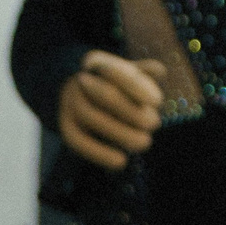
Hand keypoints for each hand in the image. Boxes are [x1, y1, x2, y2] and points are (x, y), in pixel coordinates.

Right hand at [57, 52, 166, 170]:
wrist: (80, 94)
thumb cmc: (114, 82)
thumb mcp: (127, 72)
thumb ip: (143, 72)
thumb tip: (160, 70)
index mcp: (96, 62)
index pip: (116, 71)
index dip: (137, 86)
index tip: (158, 101)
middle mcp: (79, 81)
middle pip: (106, 95)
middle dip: (133, 111)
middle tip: (155, 124)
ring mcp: (69, 103)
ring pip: (93, 118)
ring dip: (121, 133)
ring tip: (145, 142)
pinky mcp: (65, 126)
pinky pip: (79, 141)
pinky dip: (100, 153)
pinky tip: (121, 162)